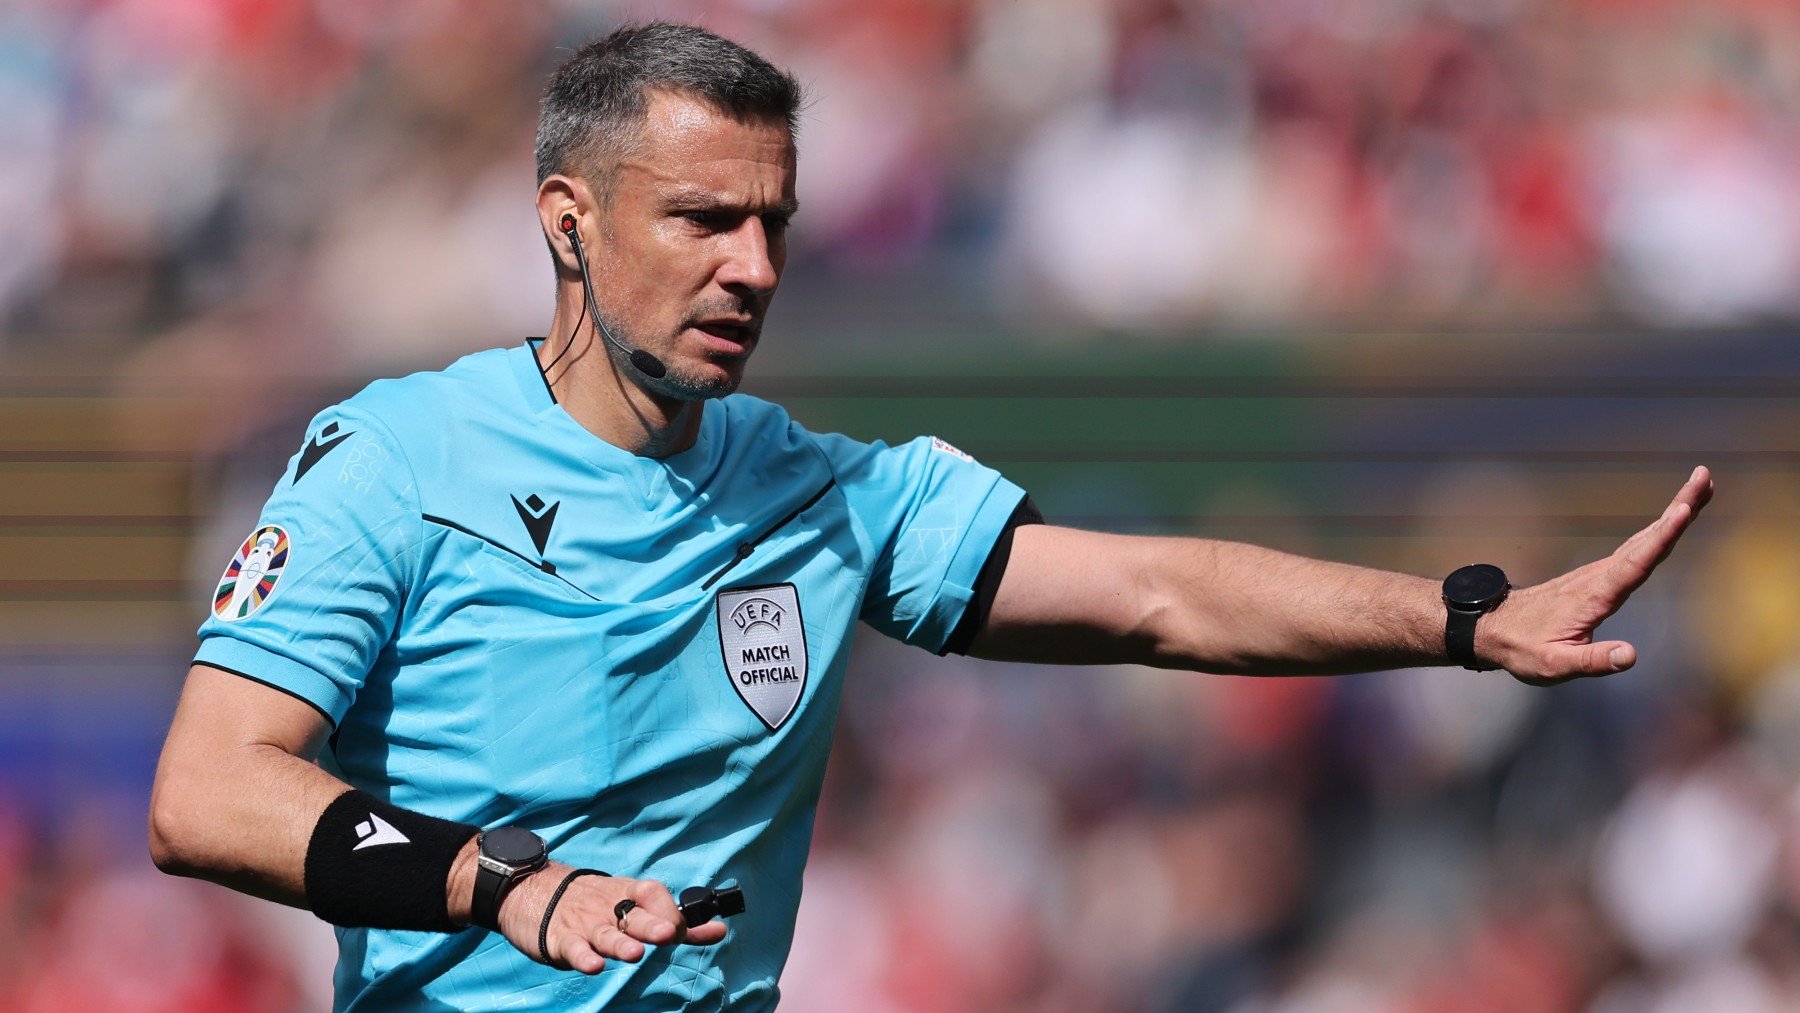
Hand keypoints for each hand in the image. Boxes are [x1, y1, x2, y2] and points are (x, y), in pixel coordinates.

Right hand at [496, 861, 728, 973]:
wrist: (533, 891)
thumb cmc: (595, 903)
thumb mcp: (633, 905)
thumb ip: (679, 923)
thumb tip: (720, 930)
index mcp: (628, 895)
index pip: (653, 894)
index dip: (670, 910)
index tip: (684, 929)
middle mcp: (609, 907)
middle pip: (634, 915)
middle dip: (652, 925)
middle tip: (669, 934)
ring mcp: (585, 924)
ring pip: (605, 934)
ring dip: (620, 944)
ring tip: (635, 954)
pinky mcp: (560, 940)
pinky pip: (573, 948)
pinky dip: (582, 957)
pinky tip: (593, 966)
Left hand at [1480, 466, 1713, 685]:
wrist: (1493, 628)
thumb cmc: (1523, 649)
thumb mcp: (1554, 665)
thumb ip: (1593, 660)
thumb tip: (1631, 655)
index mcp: (1595, 596)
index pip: (1635, 563)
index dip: (1662, 536)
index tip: (1685, 508)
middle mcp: (1598, 576)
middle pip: (1646, 538)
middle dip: (1678, 506)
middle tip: (1705, 475)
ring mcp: (1598, 572)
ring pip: (1643, 538)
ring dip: (1674, 511)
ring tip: (1701, 486)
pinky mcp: (1598, 575)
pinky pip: (1636, 547)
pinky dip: (1659, 529)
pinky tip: (1673, 519)